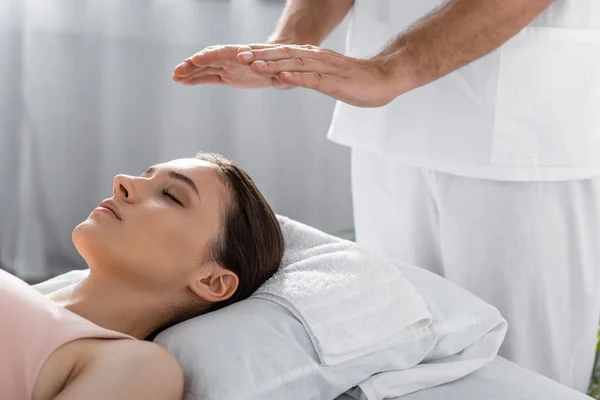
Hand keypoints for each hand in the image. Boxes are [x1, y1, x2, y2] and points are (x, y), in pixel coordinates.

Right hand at [172, 44, 294, 89]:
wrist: (281, 64)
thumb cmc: (283, 67)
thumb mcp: (283, 72)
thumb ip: (278, 77)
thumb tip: (279, 79)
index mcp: (245, 55)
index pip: (224, 53)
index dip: (210, 56)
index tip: (196, 59)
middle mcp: (233, 58)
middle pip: (210, 59)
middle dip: (193, 65)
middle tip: (178, 71)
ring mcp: (228, 67)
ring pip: (205, 68)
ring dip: (190, 72)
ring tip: (175, 77)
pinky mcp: (227, 76)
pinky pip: (208, 77)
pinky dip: (196, 79)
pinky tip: (182, 81)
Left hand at [239, 45, 399, 106]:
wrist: (385, 78)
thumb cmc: (357, 80)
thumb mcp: (327, 77)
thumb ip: (308, 75)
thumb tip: (287, 77)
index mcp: (314, 57)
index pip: (283, 53)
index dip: (262, 53)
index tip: (241, 55)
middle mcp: (317, 58)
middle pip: (284, 55)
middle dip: (261, 56)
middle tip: (238, 57)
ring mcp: (326, 69)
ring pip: (295, 65)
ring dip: (273, 64)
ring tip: (254, 65)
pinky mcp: (335, 82)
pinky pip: (313, 79)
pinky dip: (296, 78)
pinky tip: (282, 78)